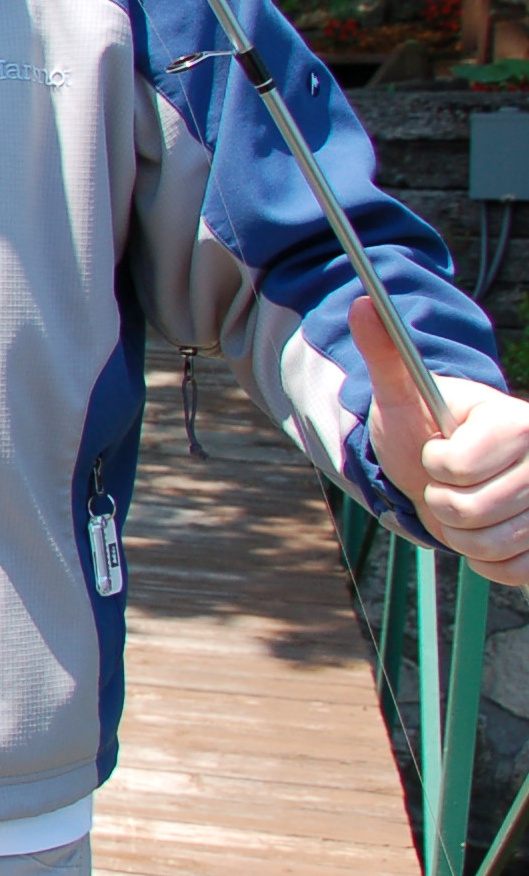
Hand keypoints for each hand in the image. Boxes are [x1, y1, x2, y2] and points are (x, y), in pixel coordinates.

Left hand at [353, 295, 528, 582]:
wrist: (446, 474)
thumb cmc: (424, 432)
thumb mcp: (400, 395)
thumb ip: (385, 354)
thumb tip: (362, 304)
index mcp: (516, 421)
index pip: (456, 466)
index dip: (433, 464)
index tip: (436, 451)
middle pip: (472, 509)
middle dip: (441, 502)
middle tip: (445, 486)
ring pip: (491, 543)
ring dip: (460, 535)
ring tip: (461, 508)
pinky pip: (512, 571)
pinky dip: (485, 561)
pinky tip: (483, 535)